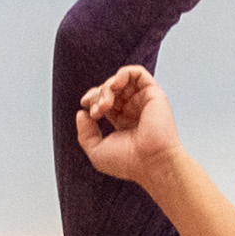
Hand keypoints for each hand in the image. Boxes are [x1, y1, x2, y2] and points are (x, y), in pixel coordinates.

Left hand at [76, 65, 181, 184]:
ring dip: (107, 87)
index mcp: (122, 120)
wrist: (150, 163)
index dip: (92, 97)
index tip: (85, 106)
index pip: (104, 99)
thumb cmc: (126, 162)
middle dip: (98, 95)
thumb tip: (81, 112)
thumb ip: (85, 133)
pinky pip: (138, 72)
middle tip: (97, 112)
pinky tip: (115, 85)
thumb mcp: (96, 151)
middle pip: (109, 88)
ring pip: (121, 80)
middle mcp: (133, 109)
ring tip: (105, 105)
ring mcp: (143, 101)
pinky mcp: (153, 94)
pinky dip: (123, 73)